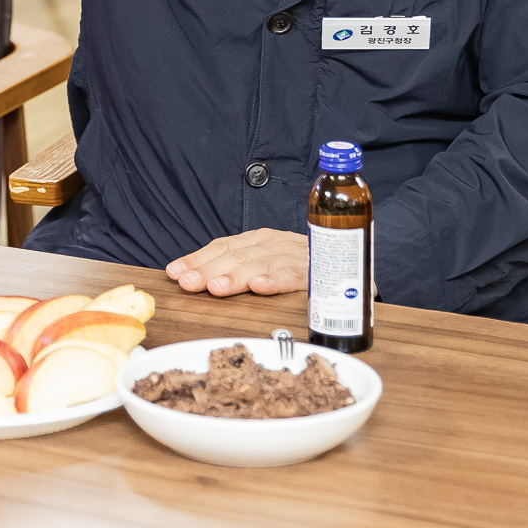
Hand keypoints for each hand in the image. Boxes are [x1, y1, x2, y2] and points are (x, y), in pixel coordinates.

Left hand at [167, 229, 309, 297]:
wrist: (352, 264)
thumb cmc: (307, 270)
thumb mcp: (271, 265)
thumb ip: (240, 270)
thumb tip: (198, 281)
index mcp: (262, 241)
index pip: (224, 247)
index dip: (198, 259)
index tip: (174, 272)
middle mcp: (277, 244)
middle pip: (237, 255)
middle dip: (208, 269)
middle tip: (187, 282)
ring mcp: (297, 257)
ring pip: (261, 264)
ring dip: (235, 275)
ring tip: (214, 287)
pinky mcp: (318, 274)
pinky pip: (295, 276)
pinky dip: (276, 279)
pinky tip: (259, 286)